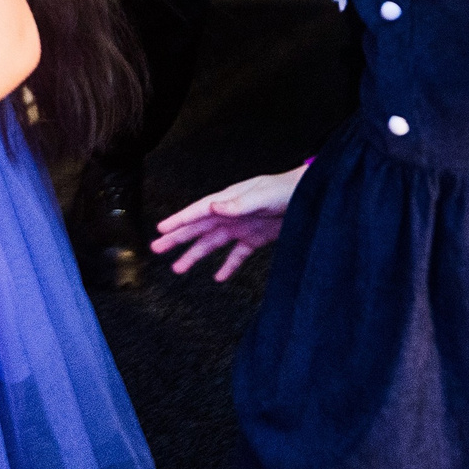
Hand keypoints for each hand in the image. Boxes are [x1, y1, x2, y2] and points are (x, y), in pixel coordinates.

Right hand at [151, 167, 305, 280]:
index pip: (198, 212)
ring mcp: (241, 227)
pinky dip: (228, 266)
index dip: (178, 221)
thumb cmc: (287, 190)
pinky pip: (237, 255)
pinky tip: (218, 278)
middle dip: (177, 239)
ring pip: (212, 244)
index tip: (160, 229)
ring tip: (178, 268)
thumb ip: (238, 203)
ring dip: (195, 255)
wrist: (312, 197)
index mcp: (228, 200)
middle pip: (198, 229)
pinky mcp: (255, 239)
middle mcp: (230, 214)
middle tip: (156, 249)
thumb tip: (213, 208)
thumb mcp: (263, 196)